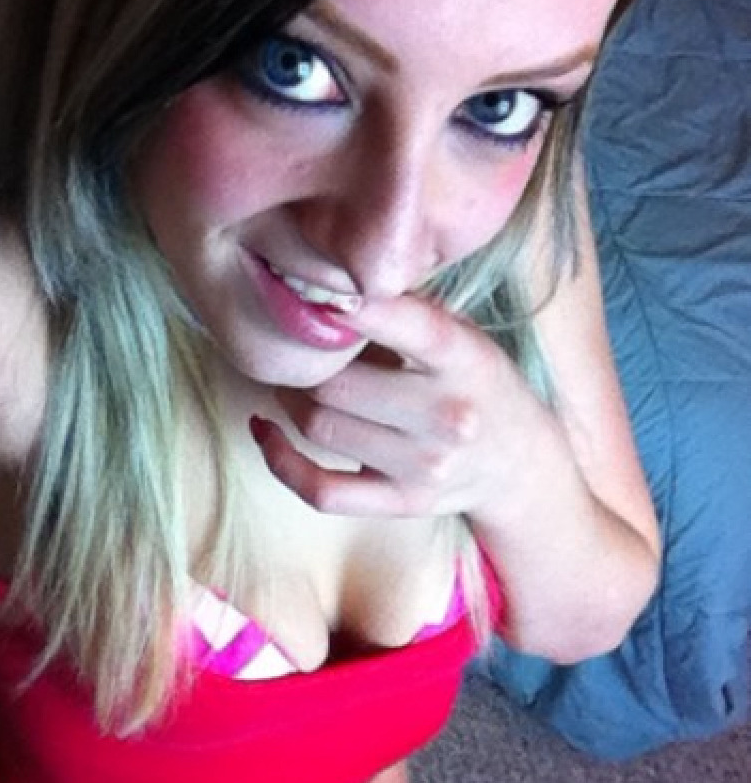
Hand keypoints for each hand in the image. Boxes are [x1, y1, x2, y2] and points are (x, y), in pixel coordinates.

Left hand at [250, 294, 557, 520]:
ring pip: (321, 427)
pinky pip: (321, 489)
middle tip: (296, 346)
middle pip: (338, 382)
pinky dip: (280, 460)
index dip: (352, 306)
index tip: (316, 292)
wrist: (519, 466)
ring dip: (289, 400)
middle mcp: (446, 415)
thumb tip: (334, 279)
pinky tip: (265, 429)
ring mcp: (423, 466)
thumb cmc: (479, 385)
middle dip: (304, 362)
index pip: (406, 324)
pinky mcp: (400, 503)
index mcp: (465, 360)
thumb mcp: (466, 336)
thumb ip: (411, 311)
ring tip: (291, 382)